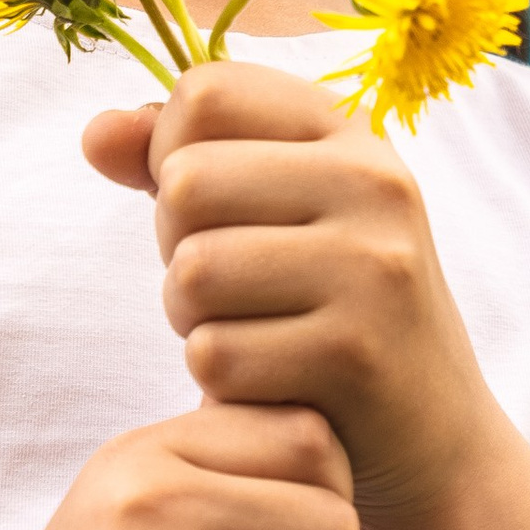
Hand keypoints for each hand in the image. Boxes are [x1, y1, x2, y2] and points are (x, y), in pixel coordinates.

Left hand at [83, 67, 504, 518]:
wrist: (433, 435)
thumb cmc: (329, 308)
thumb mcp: (272, 212)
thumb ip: (178, 159)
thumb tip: (95, 136)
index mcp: (352, 132)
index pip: (204, 93)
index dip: (172, 156)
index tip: (218, 210)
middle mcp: (374, 182)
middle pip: (185, 183)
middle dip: (178, 247)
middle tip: (232, 291)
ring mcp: (372, 265)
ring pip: (192, 272)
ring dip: (194, 321)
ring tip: (252, 334)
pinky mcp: (354, 352)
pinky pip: (215, 355)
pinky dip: (222, 383)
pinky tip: (272, 384)